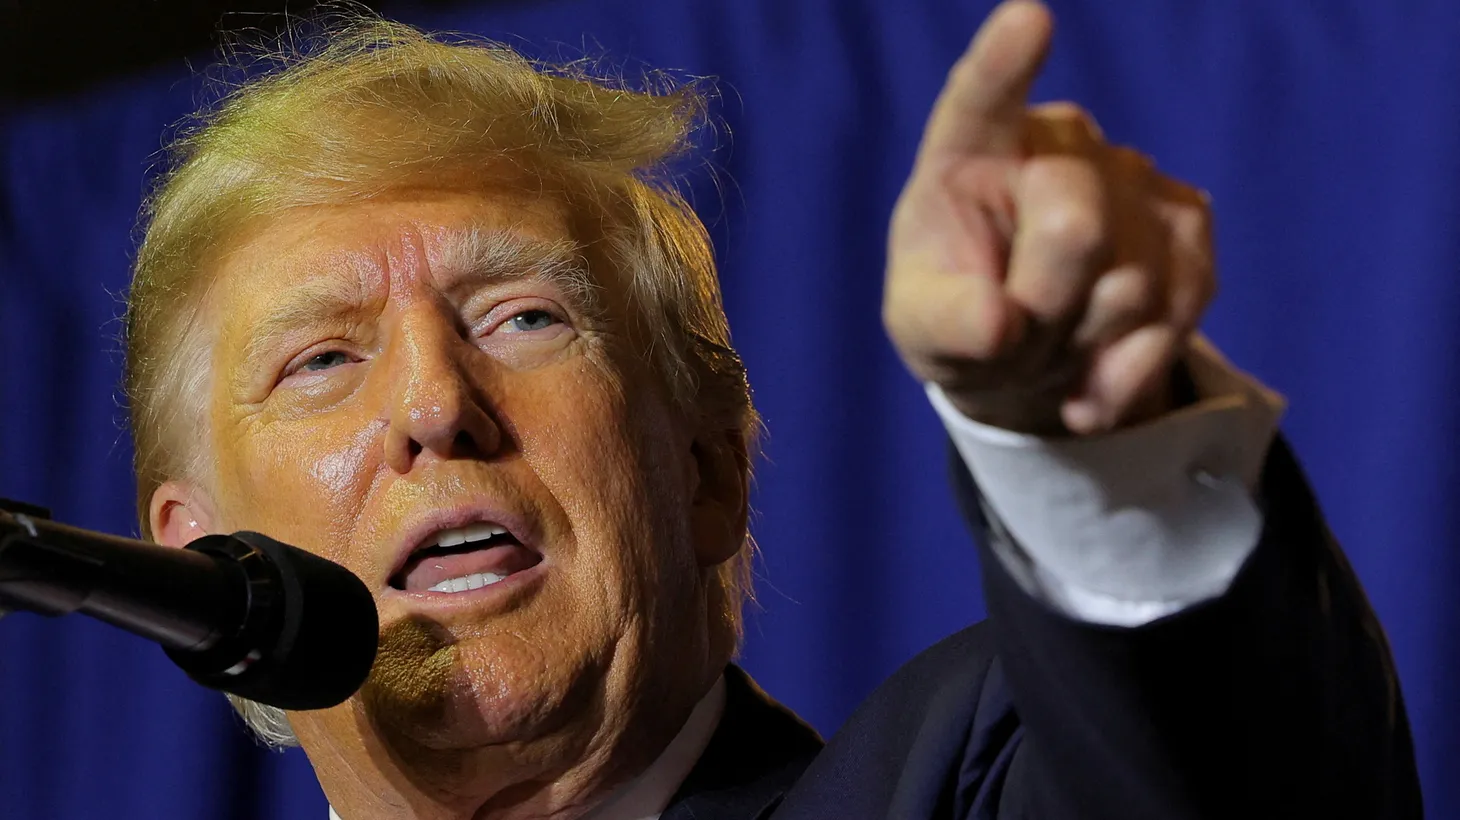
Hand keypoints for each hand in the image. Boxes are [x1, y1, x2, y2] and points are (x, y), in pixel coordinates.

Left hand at [882, 0, 1214, 434]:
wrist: (1027, 356)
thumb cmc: (959, 316)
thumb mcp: (922, 329)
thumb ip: (945, 322)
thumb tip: (999, 324)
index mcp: (972, 148)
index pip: (983, 99)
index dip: (1005, 62)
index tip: (1028, 18)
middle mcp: (1058, 145)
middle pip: (1076, 228)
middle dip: (1043, 307)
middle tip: (1012, 333)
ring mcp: (1132, 177)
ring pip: (1130, 285)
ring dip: (1082, 345)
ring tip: (1048, 347)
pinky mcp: (1189, 226)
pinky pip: (1175, 314)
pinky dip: (1127, 371)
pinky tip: (1092, 379)